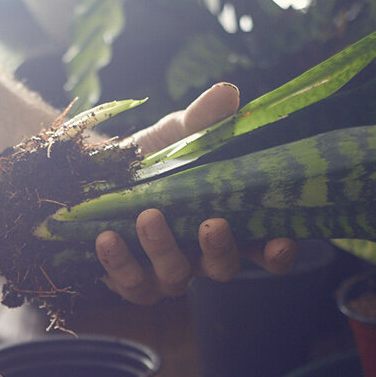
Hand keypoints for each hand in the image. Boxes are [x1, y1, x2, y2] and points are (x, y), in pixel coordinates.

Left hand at [96, 83, 295, 303]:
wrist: (92, 176)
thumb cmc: (150, 160)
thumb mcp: (176, 136)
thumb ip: (202, 121)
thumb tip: (228, 93)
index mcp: (225, 225)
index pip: (263, 248)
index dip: (277, 251)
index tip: (283, 241)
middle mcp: (200, 257)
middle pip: (222, 268)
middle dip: (220, 249)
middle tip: (212, 223)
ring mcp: (164, 274)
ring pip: (174, 277)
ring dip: (163, 249)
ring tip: (148, 216)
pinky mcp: (127, 282)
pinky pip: (128, 283)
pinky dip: (117, 262)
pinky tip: (106, 237)